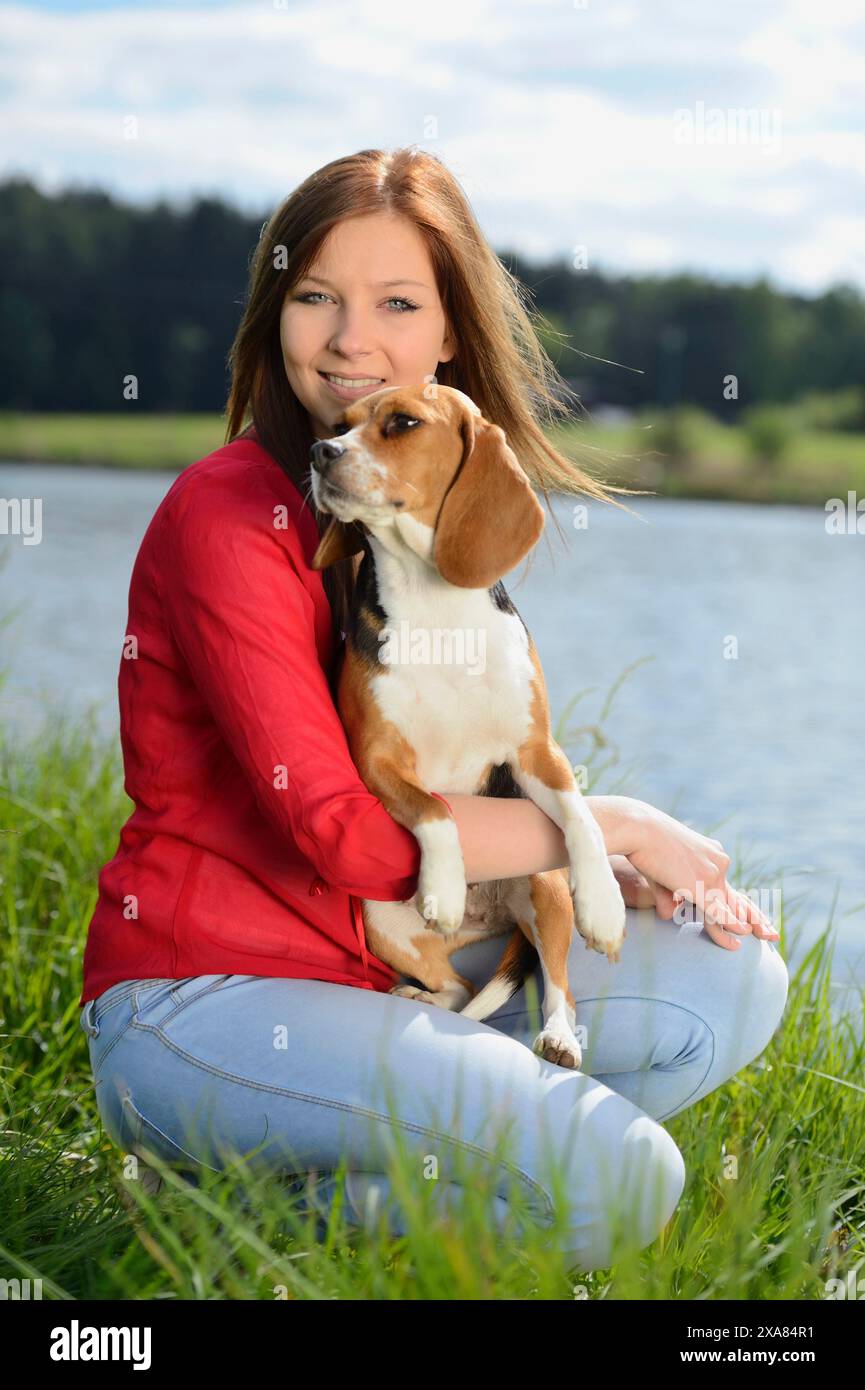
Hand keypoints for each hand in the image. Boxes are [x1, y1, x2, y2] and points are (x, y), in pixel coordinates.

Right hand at [611, 804, 779, 950]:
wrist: (638, 828)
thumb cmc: (642, 846)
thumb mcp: (660, 874)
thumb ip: (668, 895)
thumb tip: (669, 914)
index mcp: (712, 854)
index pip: (729, 884)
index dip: (743, 904)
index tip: (755, 918)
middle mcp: (718, 862)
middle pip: (738, 897)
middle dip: (756, 917)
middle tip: (773, 934)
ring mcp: (712, 873)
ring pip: (727, 907)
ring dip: (748, 925)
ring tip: (767, 937)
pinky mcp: (701, 884)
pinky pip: (719, 911)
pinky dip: (731, 923)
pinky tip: (743, 933)